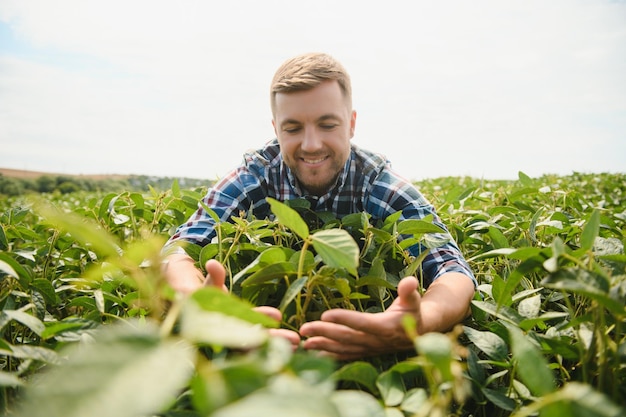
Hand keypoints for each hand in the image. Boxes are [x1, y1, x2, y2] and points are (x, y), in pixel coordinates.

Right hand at [164, 255, 301, 348]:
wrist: (189, 300)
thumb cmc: (196, 291)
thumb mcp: (205, 284)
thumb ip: (213, 276)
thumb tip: (214, 264)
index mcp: (216, 326)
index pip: (239, 328)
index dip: (258, 323)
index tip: (278, 316)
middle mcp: (226, 335)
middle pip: (252, 341)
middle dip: (273, 340)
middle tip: (295, 341)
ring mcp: (235, 337)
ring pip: (258, 343)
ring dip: (277, 343)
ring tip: (297, 342)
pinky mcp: (241, 336)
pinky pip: (259, 341)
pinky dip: (274, 341)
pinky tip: (291, 341)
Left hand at [299, 276, 420, 360]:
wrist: (418, 335)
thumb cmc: (413, 313)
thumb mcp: (413, 301)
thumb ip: (409, 292)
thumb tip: (410, 281)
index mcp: (386, 328)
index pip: (362, 323)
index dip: (344, 319)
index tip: (325, 314)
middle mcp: (375, 342)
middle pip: (346, 337)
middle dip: (324, 333)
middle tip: (304, 328)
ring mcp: (368, 349)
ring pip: (343, 349)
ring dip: (322, 346)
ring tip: (304, 342)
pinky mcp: (364, 352)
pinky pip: (345, 356)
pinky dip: (329, 356)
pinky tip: (314, 354)